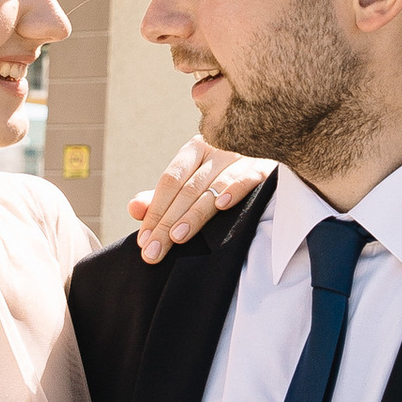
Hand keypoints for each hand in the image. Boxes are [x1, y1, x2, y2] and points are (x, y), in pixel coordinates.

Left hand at [131, 134, 271, 264]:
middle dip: (167, 223)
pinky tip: (222, 206)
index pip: (169, 182)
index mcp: (194, 150)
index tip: (144, 241)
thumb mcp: (189, 184)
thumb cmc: (221, 177)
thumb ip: (161, 198)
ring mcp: (239, 158)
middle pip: (186, 189)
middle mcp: (215, 150)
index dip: (154, 211)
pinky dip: (234, 190)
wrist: (268, 155)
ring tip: (177, 237)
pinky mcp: (262, 167)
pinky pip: (246, 178)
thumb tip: (133, 208)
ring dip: (194, 214)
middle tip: (154, 252)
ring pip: (212, 188)